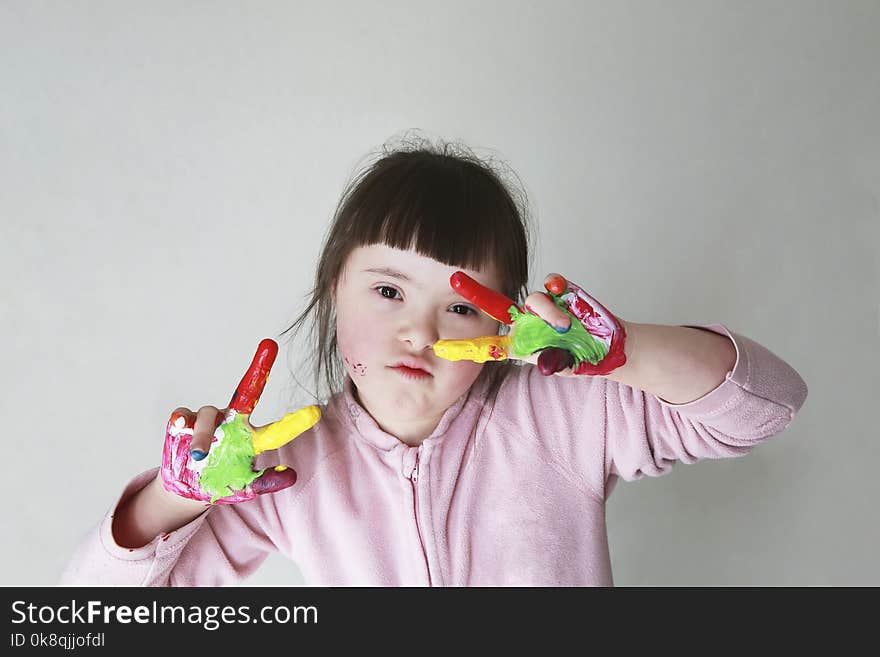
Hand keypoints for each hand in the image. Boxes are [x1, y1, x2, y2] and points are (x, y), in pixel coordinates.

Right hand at [161, 339, 320, 503]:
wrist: (187, 487)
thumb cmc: (221, 481)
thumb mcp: (245, 487)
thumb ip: (266, 482)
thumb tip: (293, 476)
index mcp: (250, 438)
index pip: (275, 430)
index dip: (294, 423)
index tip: (315, 412)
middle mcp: (232, 421)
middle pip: (247, 392)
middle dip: (259, 368)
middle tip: (270, 345)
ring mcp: (208, 420)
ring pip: (209, 414)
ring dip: (203, 434)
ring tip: (199, 455)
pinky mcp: (183, 422)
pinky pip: (182, 415)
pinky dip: (180, 419)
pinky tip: (179, 426)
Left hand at [434, 272, 627, 376]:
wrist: (608, 346)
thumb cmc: (581, 357)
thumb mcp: (567, 365)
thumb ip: (557, 364)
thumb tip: (547, 364)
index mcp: (520, 343)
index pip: (489, 344)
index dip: (466, 346)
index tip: (440, 347)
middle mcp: (526, 322)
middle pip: (496, 306)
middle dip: (475, 292)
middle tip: (455, 279)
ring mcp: (543, 306)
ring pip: (531, 299)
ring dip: (547, 311)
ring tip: (565, 326)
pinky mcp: (562, 292)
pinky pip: (552, 284)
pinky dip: (557, 287)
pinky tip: (564, 291)